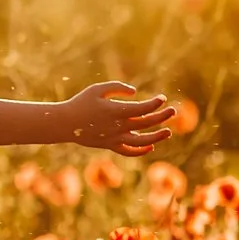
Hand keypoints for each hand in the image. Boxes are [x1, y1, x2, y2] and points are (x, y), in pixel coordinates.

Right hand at [59, 82, 174, 155]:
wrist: (65, 123)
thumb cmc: (81, 102)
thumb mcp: (97, 89)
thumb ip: (117, 87)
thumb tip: (135, 93)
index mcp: (116, 111)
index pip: (143, 108)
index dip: (155, 103)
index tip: (162, 99)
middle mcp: (118, 126)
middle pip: (146, 123)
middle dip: (162, 116)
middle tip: (174, 111)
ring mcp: (115, 138)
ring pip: (142, 141)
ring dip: (157, 137)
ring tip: (168, 132)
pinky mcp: (110, 146)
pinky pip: (129, 152)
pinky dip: (141, 151)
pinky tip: (150, 146)